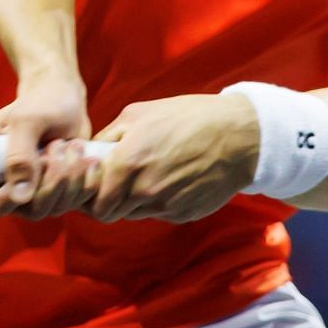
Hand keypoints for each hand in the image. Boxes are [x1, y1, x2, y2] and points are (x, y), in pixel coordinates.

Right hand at [0, 74, 94, 217]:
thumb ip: (19, 156)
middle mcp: (12, 186)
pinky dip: (86, 179)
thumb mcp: (27, 123)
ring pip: (57, 207)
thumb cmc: (40, 103)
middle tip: (58, 144)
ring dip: (72, 177)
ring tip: (71, 144)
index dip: (19, 197)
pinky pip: (77, 201)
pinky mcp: (61, 189)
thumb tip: (20, 197)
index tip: (38, 166)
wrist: (64, 97)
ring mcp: (37, 190)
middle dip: (53, 179)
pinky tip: (87, 156)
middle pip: (34, 210)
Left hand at [86, 94, 259, 223]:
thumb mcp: (140, 113)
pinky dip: (158, 201)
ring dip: (133, 200)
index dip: (87, 194)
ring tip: (150, 174)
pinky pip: (158, 213)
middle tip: (115, 183)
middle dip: (106, 201)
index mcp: (127, 162)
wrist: (240, 137)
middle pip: (108, 212)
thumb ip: (108, 136)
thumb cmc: (189, 118)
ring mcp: (163, 205)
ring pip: (133, 213)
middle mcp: (143, 189)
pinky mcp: (182, 214)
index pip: (91, 199)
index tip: (92, 183)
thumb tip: (88, 154)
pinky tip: (172, 179)